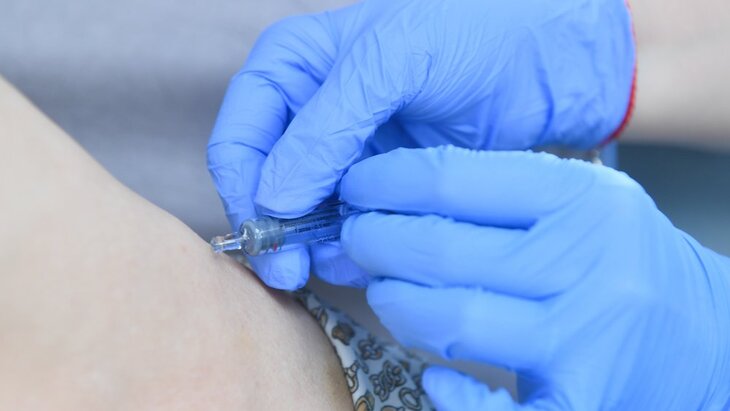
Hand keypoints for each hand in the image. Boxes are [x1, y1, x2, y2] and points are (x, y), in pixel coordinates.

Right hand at [207, 0, 634, 288]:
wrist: (544, 61)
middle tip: (292, 271)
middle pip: (266, 188)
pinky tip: (368, 257)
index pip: (239, 140)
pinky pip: (349, 230)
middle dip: (278, 230)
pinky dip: (353, 249)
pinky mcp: (380, 188)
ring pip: (306, 218)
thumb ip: (325, 127)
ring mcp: (345, 157)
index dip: (244, 190)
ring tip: (343, 262)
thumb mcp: (390, 61)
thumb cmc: (471, 31)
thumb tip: (273, 198)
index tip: (266, 233)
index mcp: (291, 69)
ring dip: (316, 247)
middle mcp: (308, 116)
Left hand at [340, 146, 729, 408]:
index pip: (451, 180)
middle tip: (355, 239)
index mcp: (581, 200)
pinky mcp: (582, 402)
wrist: (710, 338)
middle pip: (438, 249)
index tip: (354, 188)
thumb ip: (504, 195)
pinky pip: (490, 407)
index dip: (384, 182)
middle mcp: (586, 263)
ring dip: (396, 306)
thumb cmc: (628, 262)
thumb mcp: (584, 203)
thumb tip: (397, 195)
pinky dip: (449, 392)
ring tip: (387, 293)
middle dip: (373, 242)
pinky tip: (435, 374)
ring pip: (450, 321)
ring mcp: (585, 338)